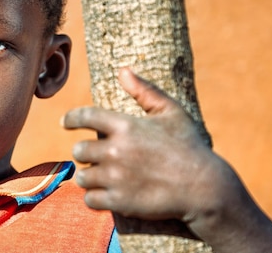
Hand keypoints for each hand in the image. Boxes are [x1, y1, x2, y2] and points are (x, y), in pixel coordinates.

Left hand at [62, 67, 214, 221]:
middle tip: (95, 156)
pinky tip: (105, 194)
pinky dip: (95, 197)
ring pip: (83, 177)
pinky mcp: (120, 201)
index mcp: (125, 126)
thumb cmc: (189, 147)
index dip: (72, 118)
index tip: (66, 122)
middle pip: (79, 150)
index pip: (85, 116)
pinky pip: (90, 199)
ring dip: (89, 176)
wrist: (205, 188)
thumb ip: (145, 91)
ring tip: (100, 176)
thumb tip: (123, 70)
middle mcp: (116, 150)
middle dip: (84, 152)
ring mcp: (116, 178)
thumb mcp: (171, 113)